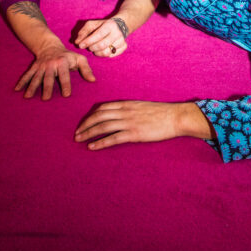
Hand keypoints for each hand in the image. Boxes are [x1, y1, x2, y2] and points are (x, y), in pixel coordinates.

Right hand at [14, 41, 95, 99]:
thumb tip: (93, 80)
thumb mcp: (79, 59)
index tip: (66, 95)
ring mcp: (41, 66)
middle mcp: (51, 64)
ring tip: (28, 97)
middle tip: (46, 99)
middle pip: (49, 77)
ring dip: (32, 86)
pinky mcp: (34, 67)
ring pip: (36, 77)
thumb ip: (86, 69)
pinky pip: (27, 75)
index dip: (66, 84)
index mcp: (63, 63)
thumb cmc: (68, 55)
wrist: (50, 45)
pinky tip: (17, 90)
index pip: (65, 75)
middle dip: (47, 87)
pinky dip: (22, 82)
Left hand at [75, 18, 127, 57]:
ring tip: (94, 49)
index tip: (80, 45)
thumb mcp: (92, 24)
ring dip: (97, 53)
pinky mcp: (124, 47)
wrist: (119, 25)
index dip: (88, 41)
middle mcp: (117, 33)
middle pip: (102, 45)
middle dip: (92, 48)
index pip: (98, 35)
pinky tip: (101, 50)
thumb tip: (76, 42)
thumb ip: (83, 32)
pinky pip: (112, 55)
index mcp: (110, 25)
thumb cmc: (102, 25)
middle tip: (88, 47)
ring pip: (107, 52)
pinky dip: (104, 55)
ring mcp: (122, 40)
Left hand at [75, 100, 211, 149]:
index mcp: (126, 104)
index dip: (90, 116)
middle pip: (98, 116)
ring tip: (79, 140)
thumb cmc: (160, 113)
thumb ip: (129, 110)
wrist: (175, 117)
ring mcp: (128, 122)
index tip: (83, 123)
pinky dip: (100, 142)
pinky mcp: (134, 133)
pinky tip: (92, 146)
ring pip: (102, 126)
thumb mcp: (141, 107)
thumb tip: (119, 116)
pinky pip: (112, 138)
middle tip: (76, 133)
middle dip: (85, 125)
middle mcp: (124, 111)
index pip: (102, 108)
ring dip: (88, 133)